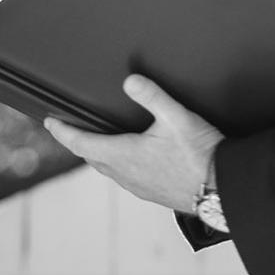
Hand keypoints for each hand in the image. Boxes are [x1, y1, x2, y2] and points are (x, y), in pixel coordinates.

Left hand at [45, 74, 221, 213]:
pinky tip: (126, 159)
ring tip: (92, 141)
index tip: (49, 122)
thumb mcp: (177, 118)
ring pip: (107, 169)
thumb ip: (153, 96)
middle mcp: (126, 175)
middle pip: (91, 157)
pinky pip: (124, 178)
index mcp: (124, 156)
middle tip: (67, 128)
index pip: (80, 143)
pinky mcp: (153, 194)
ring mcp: (139, 188)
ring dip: (96, 154)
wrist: (225, 191)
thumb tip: (130, 80)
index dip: (62, 131)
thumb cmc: (203, 156)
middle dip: (77, 141)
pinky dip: (115, 165)